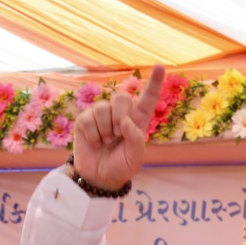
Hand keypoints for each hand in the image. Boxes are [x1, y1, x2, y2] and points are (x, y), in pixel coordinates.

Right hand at [71, 64, 164, 190]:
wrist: (100, 178)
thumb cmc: (122, 166)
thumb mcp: (136, 157)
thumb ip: (135, 139)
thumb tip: (125, 120)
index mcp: (137, 120)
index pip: (147, 99)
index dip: (154, 83)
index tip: (160, 66)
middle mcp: (119, 114)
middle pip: (121, 97)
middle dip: (119, 117)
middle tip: (117, 136)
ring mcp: (101, 115)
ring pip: (103, 108)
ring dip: (105, 130)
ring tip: (106, 142)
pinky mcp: (85, 121)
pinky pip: (88, 119)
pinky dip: (92, 135)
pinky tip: (95, 143)